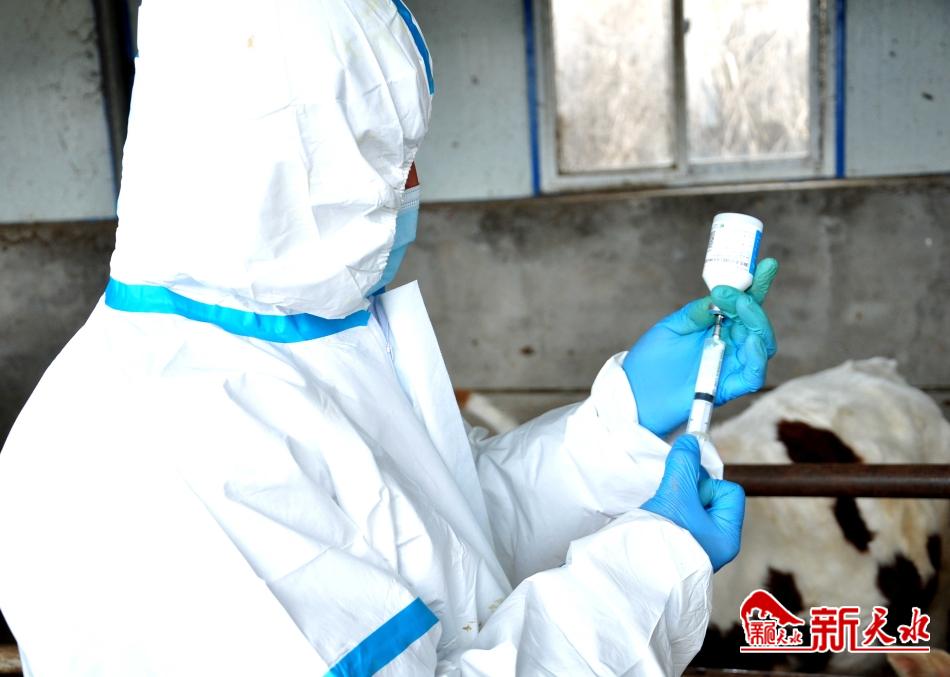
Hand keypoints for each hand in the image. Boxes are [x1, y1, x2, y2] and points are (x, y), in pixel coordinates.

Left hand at [622, 258, 777, 435]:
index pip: (743, 304)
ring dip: (757, 325)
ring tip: (744, 311)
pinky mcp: (727, 388)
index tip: (766, 264)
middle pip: (756, 323)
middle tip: (738, 295)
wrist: (634, 394)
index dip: (757, 285)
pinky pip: (752, 375)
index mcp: (717, 326)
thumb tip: (720, 295)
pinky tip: (749, 341)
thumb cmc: (651, 360)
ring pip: (761, 346)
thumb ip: (696, 312)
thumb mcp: (671, 327)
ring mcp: (730, 366)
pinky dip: (755, 358)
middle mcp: (729, 344)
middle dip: (753, 305)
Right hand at [640, 435, 744, 571]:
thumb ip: (684, 464)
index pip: (729, 492)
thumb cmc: (663, 541)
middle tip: (672, 501)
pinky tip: (656, 523)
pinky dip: (666, 516)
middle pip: (709, 498)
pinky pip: (678, 521)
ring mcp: (697, 548)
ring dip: (675, 504)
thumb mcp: (676, 494)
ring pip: (691, 509)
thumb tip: (691, 442)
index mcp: (727, 536)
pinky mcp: (677, 549)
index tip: (687, 489)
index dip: (708, 484)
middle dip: (688, 493)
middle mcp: (716, 544)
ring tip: (662, 516)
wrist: (633, 575)